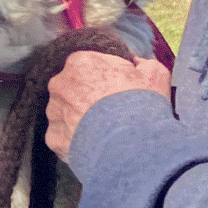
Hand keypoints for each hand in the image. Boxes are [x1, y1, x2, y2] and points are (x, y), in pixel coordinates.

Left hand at [45, 51, 172, 157]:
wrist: (130, 143)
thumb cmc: (141, 104)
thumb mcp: (153, 74)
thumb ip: (142, 63)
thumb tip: (137, 64)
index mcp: (80, 62)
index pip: (87, 65)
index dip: (103, 78)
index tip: (115, 89)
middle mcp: (59, 84)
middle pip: (72, 88)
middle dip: (86, 98)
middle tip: (108, 111)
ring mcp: (54, 111)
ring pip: (64, 113)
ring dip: (79, 120)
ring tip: (101, 131)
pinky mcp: (53, 136)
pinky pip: (63, 137)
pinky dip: (75, 141)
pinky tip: (93, 144)